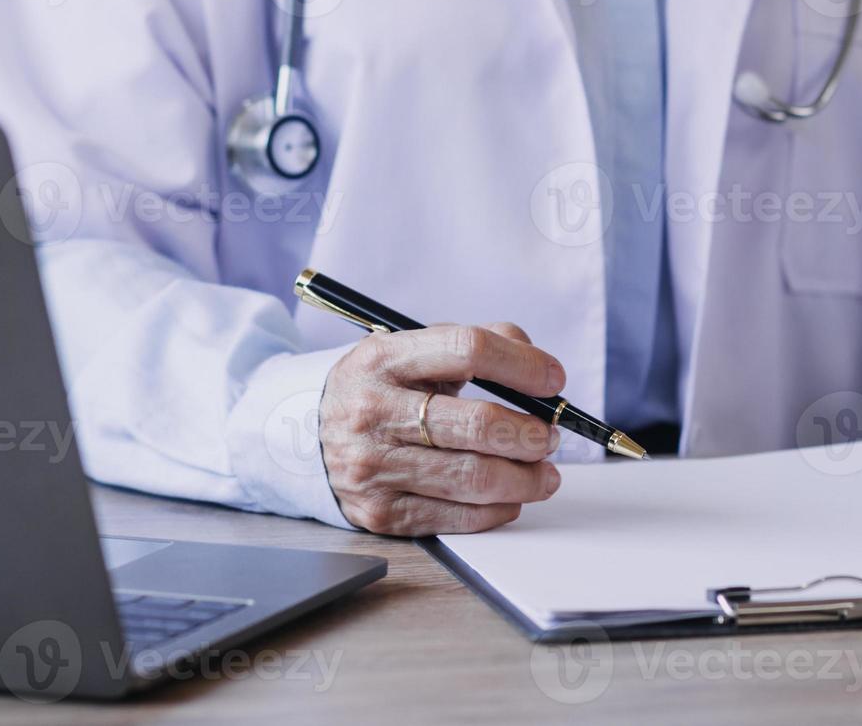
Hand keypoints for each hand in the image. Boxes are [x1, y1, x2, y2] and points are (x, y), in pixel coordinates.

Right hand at [319, 322, 564, 535]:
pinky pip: (456, 517)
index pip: (468, 349)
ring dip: (526, 479)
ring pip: (474, 477)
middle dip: (531, 434)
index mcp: (384, 358)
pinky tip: (511, 498)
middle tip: (551, 437)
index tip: (554, 380)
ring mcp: (373, 465)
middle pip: (478, 424)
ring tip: (545, 473)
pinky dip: (498, 510)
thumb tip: (536, 364)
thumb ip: (473, 343)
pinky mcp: (380, 512)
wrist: (307, 436)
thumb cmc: (380, 390)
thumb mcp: (411, 352)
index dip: (522, 365)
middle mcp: (373, 411)